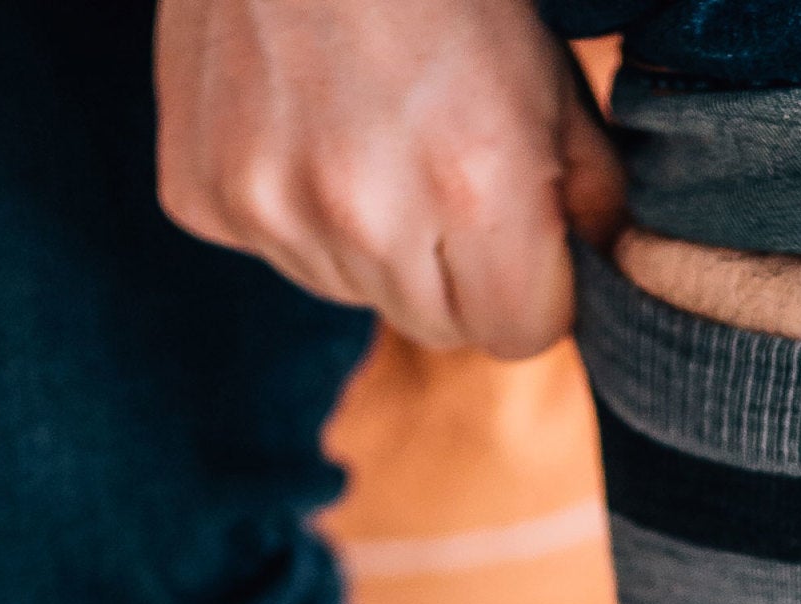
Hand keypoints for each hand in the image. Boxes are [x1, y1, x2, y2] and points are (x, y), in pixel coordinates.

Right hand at [154, 0, 623, 358]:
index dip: (528, 286)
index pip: (519, 335)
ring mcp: (271, 209)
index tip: (518, 234)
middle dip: (450, 268)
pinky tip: (296, 115)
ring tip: (360, 121)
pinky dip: (289, 202)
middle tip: (434, 155)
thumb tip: (598, 271)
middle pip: (435, 326)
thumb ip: (586, 191)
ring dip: (367, 236)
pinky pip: (273, 247)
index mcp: (475, 188)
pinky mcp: (201, 195)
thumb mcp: (548, 71)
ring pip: (351, 290)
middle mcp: (366, 216)